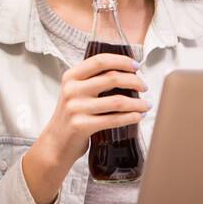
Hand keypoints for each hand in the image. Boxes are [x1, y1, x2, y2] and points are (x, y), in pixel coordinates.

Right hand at [32, 51, 148, 169]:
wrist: (56, 142)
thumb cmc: (72, 115)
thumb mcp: (75, 91)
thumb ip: (93, 80)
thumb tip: (127, 72)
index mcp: (71, 76)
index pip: (100, 61)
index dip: (122, 61)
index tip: (136, 66)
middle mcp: (72, 90)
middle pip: (112, 78)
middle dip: (135, 81)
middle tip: (144, 87)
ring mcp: (76, 108)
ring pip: (117, 101)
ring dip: (138, 103)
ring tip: (146, 105)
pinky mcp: (82, 126)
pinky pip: (114, 120)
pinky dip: (131, 117)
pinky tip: (138, 116)